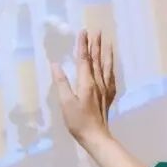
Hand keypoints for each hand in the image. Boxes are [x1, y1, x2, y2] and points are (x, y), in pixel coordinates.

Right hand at [52, 30, 115, 145]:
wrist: (96, 136)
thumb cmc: (78, 121)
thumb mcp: (66, 103)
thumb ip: (61, 83)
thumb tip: (56, 65)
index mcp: (86, 83)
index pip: (84, 59)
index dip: (83, 45)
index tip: (83, 31)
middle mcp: (97, 83)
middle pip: (97, 60)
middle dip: (96, 44)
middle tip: (97, 30)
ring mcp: (104, 89)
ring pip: (106, 67)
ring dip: (106, 53)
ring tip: (108, 42)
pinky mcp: (108, 96)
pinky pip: (110, 77)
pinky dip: (111, 68)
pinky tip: (111, 66)